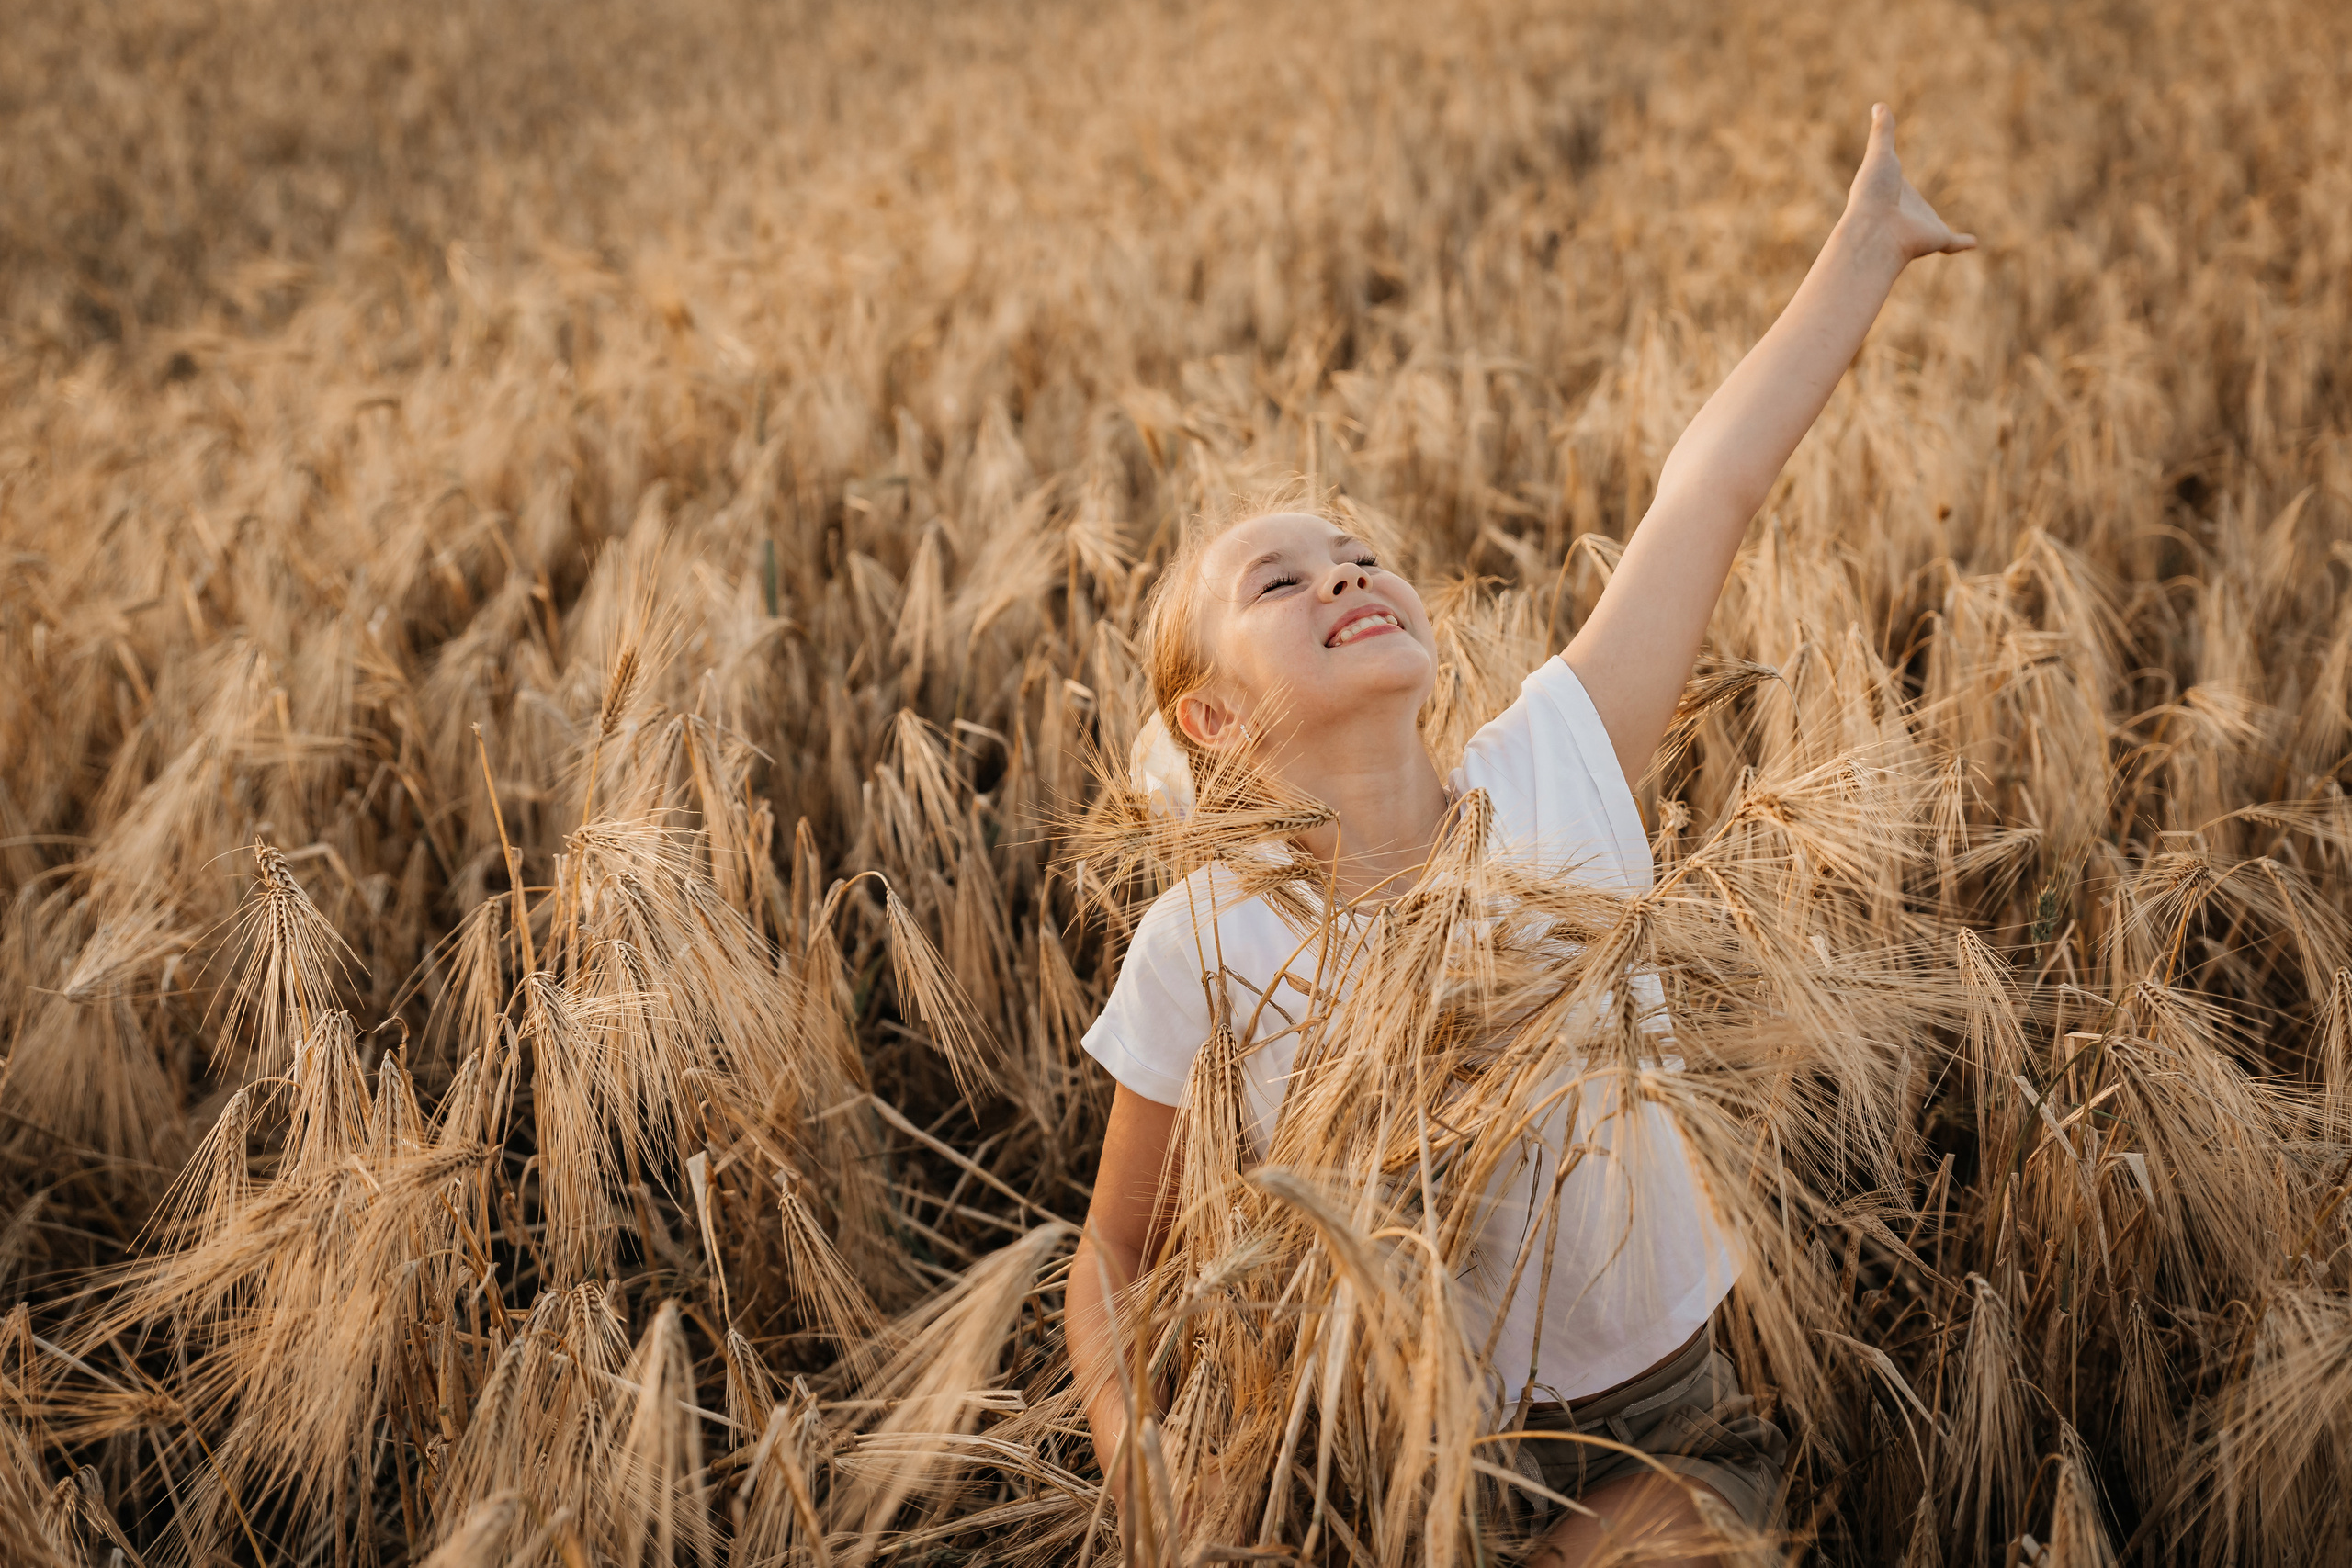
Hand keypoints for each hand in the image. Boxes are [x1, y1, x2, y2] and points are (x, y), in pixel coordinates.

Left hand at [1842, 103, 1974, 263]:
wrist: (1876, 230)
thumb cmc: (1873, 193)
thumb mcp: (1879, 155)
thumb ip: (1882, 133)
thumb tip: (1879, 105)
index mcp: (1893, 188)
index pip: (1896, 180)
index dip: (1891, 173)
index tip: (1891, 166)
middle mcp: (1907, 208)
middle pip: (1914, 207)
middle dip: (1912, 209)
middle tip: (1910, 207)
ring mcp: (1922, 224)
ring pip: (1933, 225)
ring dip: (1936, 229)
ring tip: (1939, 232)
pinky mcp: (1936, 238)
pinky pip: (1953, 243)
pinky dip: (1963, 242)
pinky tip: (1974, 243)